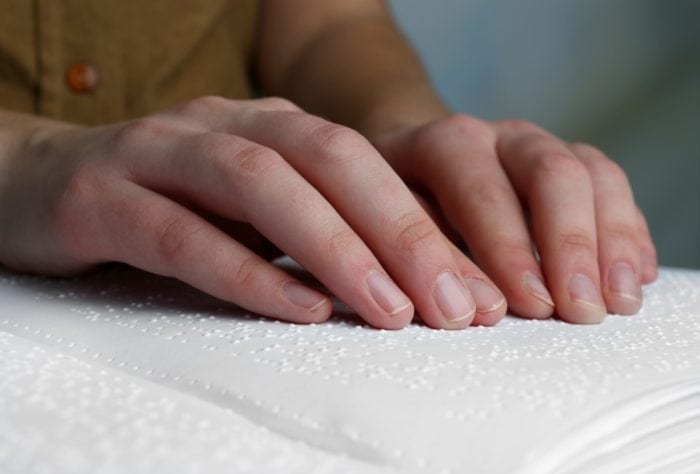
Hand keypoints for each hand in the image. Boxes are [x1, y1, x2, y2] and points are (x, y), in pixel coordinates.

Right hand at [0, 97, 509, 328]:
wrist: (44, 183)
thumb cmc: (168, 203)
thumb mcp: (252, 207)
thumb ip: (315, 229)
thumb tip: (408, 282)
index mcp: (268, 127)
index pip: (365, 162)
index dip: (426, 225)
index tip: (477, 293)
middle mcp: (222, 127)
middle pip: (327, 161)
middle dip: (400, 232)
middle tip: (456, 306)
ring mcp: (159, 154)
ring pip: (258, 184)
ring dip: (333, 248)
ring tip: (391, 312)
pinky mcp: (102, 198)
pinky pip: (181, 233)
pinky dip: (245, 271)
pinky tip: (298, 310)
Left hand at [372, 114, 657, 322]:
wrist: (412, 162)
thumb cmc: (393, 205)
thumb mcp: (383, 220)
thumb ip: (418, 254)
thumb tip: (462, 305)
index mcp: (445, 143)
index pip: (480, 187)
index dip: (506, 248)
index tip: (530, 306)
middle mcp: (498, 136)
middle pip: (549, 173)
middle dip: (568, 245)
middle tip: (579, 310)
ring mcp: (539, 146)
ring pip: (591, 175)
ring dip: (609, 241)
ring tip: (619, 303)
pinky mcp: (571, 163)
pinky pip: (613, 187)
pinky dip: (628, 232)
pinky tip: (637, 277)